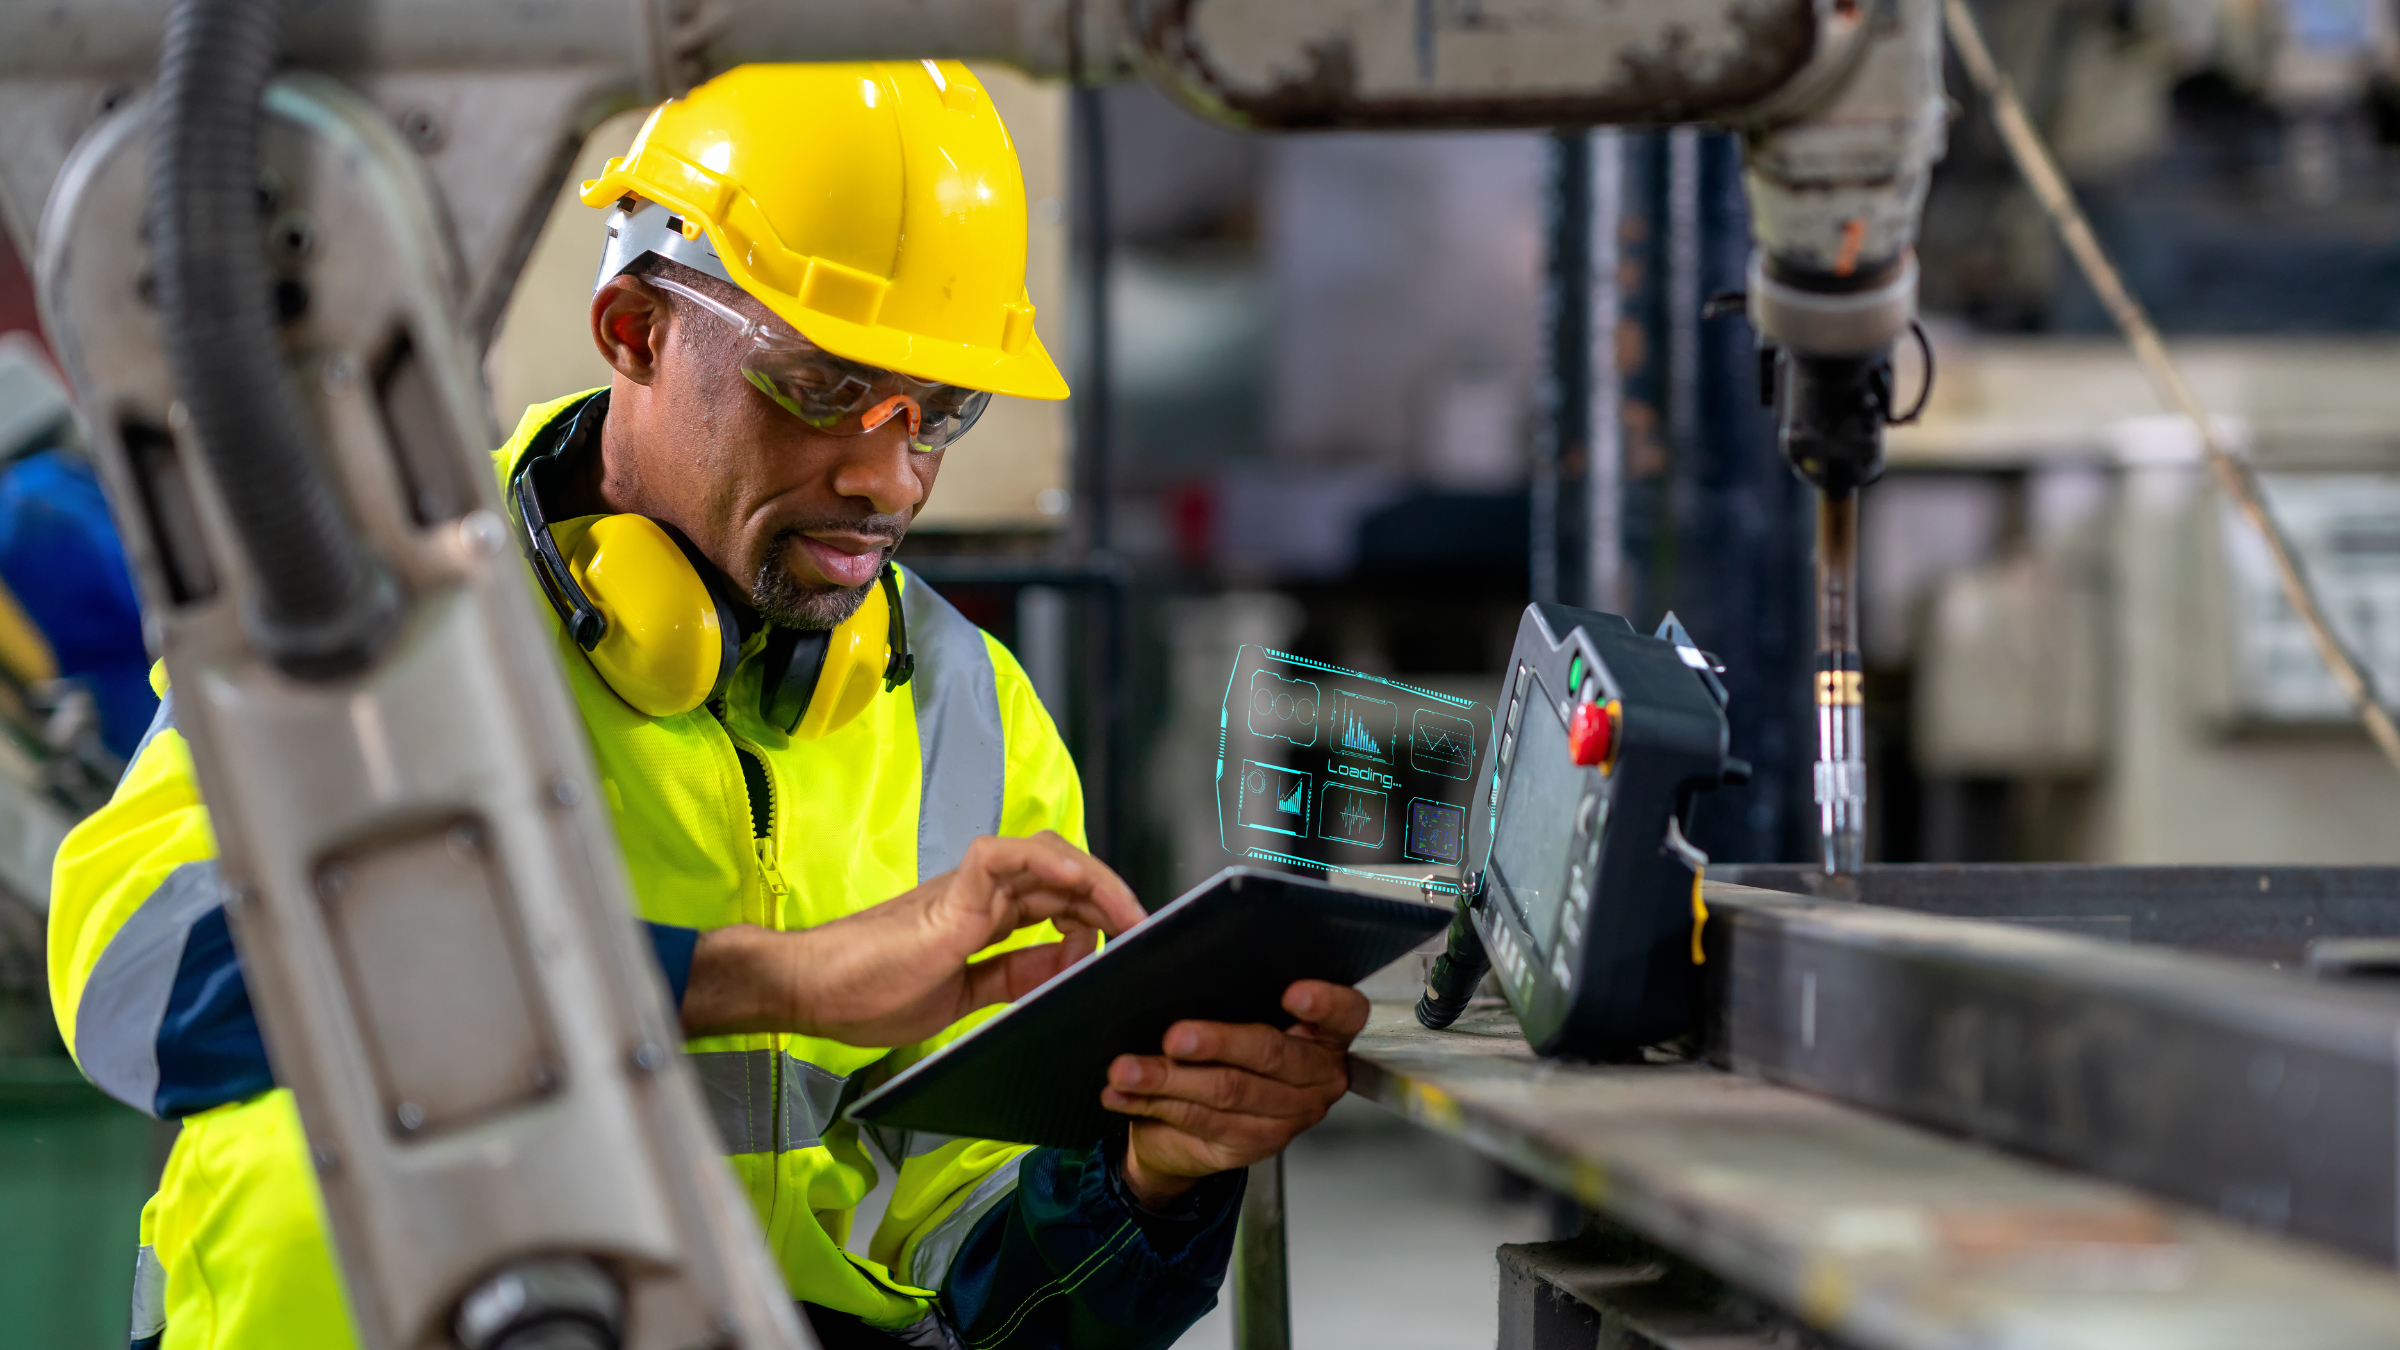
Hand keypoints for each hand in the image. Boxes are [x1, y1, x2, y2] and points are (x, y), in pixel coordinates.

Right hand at [681, 831, 1143, 1045]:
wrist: (808, 993)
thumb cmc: (866, 995)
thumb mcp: (961, 999)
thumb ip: (1011, 979)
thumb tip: (1067, 964)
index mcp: (980, 918)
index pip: (1053, 900)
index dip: (1094, 913)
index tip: (1125, 943)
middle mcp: (978, 895)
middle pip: (1060, 874)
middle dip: (1109, 897)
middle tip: (1144, 930)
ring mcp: (964, 890)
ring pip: (1043, 856)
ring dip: (1094, 881)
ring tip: (1128, 913)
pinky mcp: (948, 894)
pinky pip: (1004, 858)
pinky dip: (1046, 865)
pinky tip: (1078, 887)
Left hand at [1100, 980, 1371, 1207]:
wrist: (1201, 1123)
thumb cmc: (1224, 1051)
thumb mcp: (1237, 1016)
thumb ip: (1234, 998)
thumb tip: (1184, 969)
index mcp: (1324, 1034)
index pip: (1346, 1014)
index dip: (1324, 1003)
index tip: (1291, 993)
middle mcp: (1316, 1077)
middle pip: (1272, 1053)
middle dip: (1218, 1042)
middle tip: (1175, 1037)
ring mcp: (1289, 1115)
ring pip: (1227, 1091)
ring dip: (1168, 1079)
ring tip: (1128, 1070)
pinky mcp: (1253, 1145)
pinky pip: (1201, 1121)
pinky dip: (1154, 1104)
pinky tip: (1125, 1094)